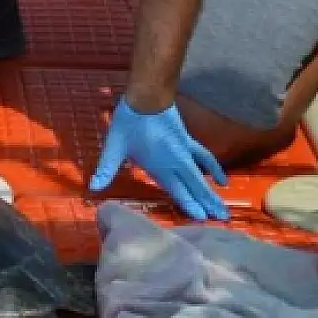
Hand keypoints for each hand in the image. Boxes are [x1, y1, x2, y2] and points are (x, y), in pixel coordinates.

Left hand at [90, 96, 229, 221]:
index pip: (179, 191)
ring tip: (224, 209)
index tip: (203, 221)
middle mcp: (176, 162)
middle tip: (223, 220)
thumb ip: (106, 169)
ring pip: (203, 176)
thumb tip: (93, 188)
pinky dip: (214, 169)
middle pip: (195, 187)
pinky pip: (204, 158)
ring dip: (213, 192)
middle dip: (208, 204)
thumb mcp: (114, 146)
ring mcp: (184, 151)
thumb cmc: (129, 122)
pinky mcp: (187, 141)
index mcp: (160, 166)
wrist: (148, 96)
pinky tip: (222, 179)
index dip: (190, 206)